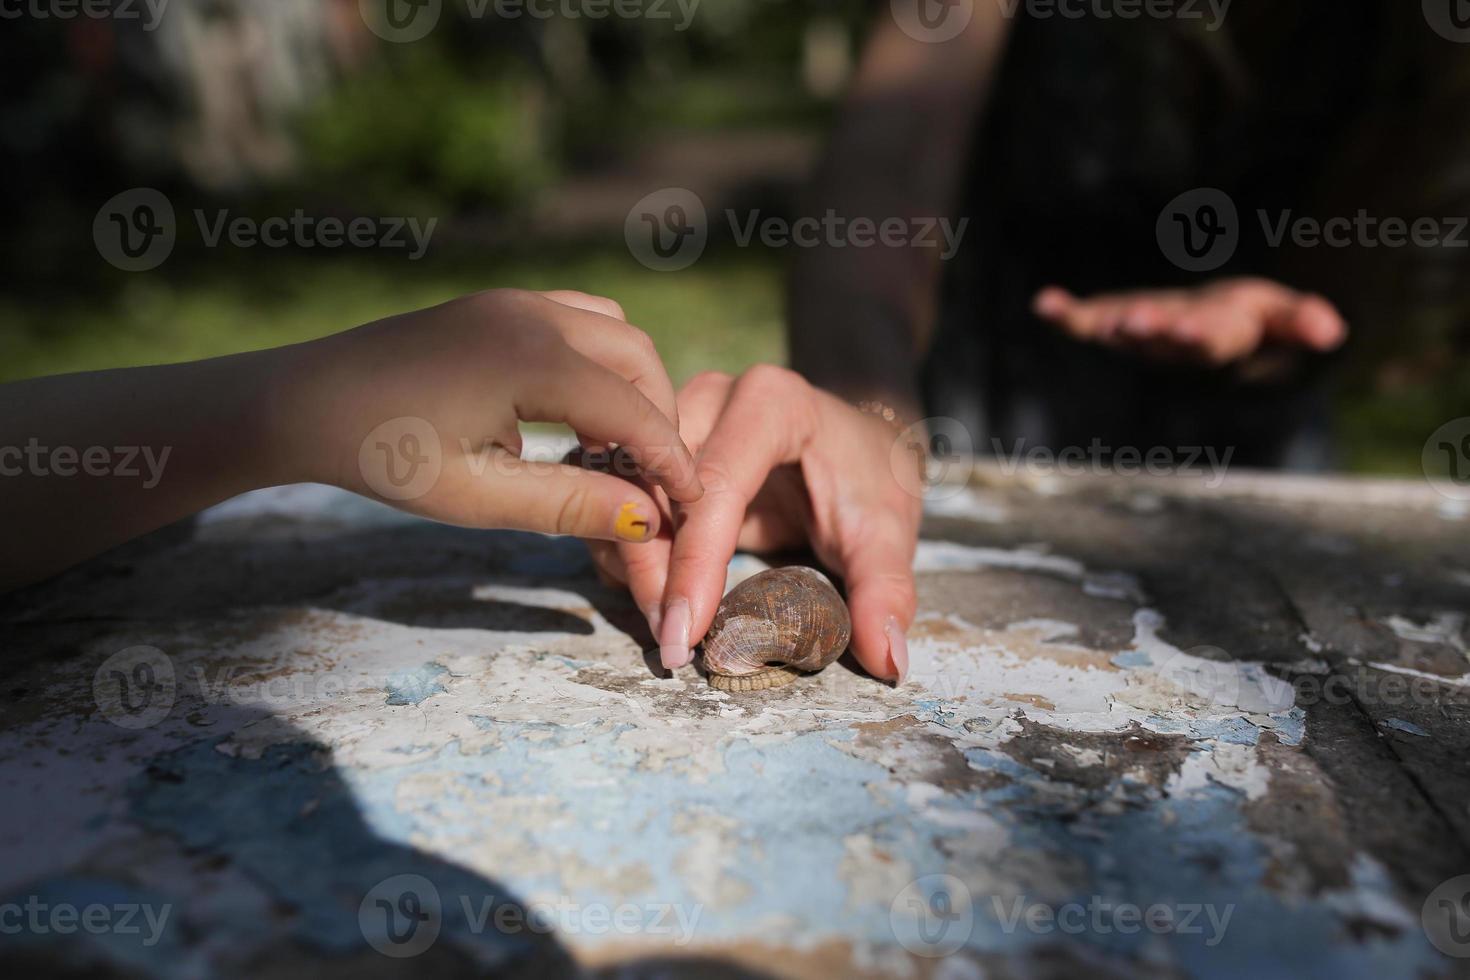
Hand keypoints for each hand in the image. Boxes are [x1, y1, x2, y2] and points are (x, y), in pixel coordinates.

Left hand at [293, 288, 702, 540]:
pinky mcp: (498, 305)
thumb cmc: (380, 454)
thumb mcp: (475, 496)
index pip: (635, 410)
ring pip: (613, 332)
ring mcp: (514, 301)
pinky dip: (599, 366)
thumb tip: (646, 520)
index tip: (695, 506)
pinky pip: (579, 324)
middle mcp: (533, 314)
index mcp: (531, 358)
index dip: (672, 462)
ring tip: (617, 453)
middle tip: (655, 484)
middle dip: (659, 420)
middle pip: (638, 359)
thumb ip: (567, 506)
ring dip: (632, 387)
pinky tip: (574, 419)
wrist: (301, 401)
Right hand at [586, 366, 922, 682]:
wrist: (852, 438)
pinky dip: (625, 547)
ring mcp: (676, 415)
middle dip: (653, 570)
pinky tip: (651, 593)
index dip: (695, 565)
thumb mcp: (887, 531)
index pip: (715, 487)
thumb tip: (886, 659)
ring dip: (631, 561)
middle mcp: (712, 397)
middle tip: (671, 640)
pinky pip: (618, 495)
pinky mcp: (656, 443)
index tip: (686, 633)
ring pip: (623, 491)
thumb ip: (884, 590)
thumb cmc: (868, 478)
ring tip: (661, 623)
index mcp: (772, 402)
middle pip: (654, 486)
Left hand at [1033, 278, 1346, 365]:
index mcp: (1217, 340)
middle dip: (1149, 331)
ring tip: (1092, 320)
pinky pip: (1085, 323)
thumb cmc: (1244, 319)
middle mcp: (1173, 345)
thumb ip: (1301, 321)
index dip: (1199, 335)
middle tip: (1132, 324)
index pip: (1209, 341)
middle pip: (1161, 342)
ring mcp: (1140, 337)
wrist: (1200, 333)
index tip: (1189, 329)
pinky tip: (1044, 303)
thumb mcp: (1279, 315)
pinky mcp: (1112, 324)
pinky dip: (1065, 315)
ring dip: (1105, 327)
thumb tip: (1332, 331)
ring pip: (1122, 335)